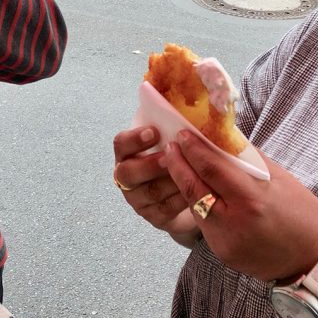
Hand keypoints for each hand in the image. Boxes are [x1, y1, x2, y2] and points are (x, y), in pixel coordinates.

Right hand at [113, 126, 199, 246]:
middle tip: (169, 158)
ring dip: (170, 182)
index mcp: (127, 153)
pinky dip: (180, 199)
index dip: (134, 139)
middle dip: (149, 165)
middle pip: (127, 173)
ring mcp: (137, 199)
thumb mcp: (172, 138)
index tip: (153, 132)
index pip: (121, 144)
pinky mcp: (153, 217)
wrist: (188, 190)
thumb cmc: (179, 156)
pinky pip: (165, 210)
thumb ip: (170, 124)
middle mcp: (126, 177)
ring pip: (149, 192)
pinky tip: (196, 191)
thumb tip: (179, 100)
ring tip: (190, 173)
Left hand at [163, 130, 317, 280]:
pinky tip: (198, 192)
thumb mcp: (281, 181)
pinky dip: (200, 206)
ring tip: (180, 165)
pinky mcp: (222, 254)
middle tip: (170, 146)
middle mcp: (233, 223)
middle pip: (193, 189)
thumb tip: (223, 140)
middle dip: (178, 165)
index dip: (193, 150)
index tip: (182, 135)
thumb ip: (249, 162)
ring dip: (186, 185)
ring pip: (195, 207)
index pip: (211, 169)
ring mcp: (225, 242)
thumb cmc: (305, 216)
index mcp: (252, 201)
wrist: (316, 263)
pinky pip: (205, 224)